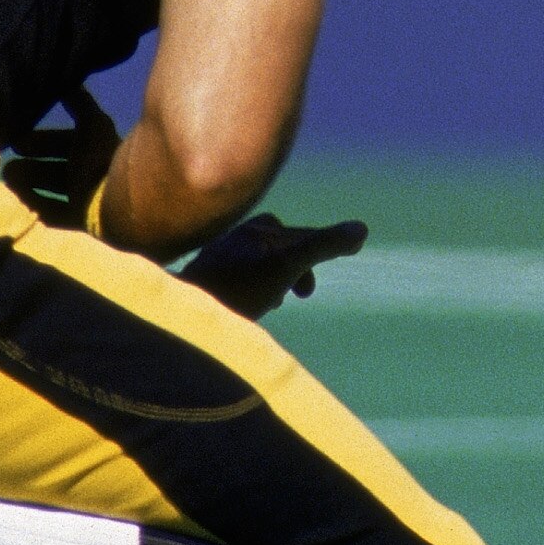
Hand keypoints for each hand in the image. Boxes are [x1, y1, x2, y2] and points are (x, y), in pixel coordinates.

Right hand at [1, 86, 121, 230]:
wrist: (120, 198)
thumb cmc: (102, 156)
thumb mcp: (91, 123)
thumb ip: (79, 102)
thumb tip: (67, 82)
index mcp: (93, 146)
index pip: (63, 141)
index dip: (42, 140)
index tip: (16, 140)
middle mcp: (91, 170)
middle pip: (56, 167)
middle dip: (31, 165)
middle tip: (6, 166)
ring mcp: (88, 195)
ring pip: (54, 189)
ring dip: (30, 185)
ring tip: (6, 182)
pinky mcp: (85, 219)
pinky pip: (57, 213)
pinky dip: (39, 207)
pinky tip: (18, 204)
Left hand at [177, 214, 368, 317]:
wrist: (181, 314)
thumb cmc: (235, 287)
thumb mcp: (287, 265)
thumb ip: (323, 246)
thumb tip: (362, 229)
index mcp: (254, 230)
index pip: (296, 236)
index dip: (315, 253)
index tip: (314, 285)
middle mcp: (232, 240)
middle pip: (274, 248)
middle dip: (292, 267)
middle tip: (301, 293)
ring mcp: (214, 262)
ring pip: (253, 266)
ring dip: (270, 283)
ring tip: (271, 304)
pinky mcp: (201, 284)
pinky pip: (232, 282)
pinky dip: (248, 294)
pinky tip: (243, 313)